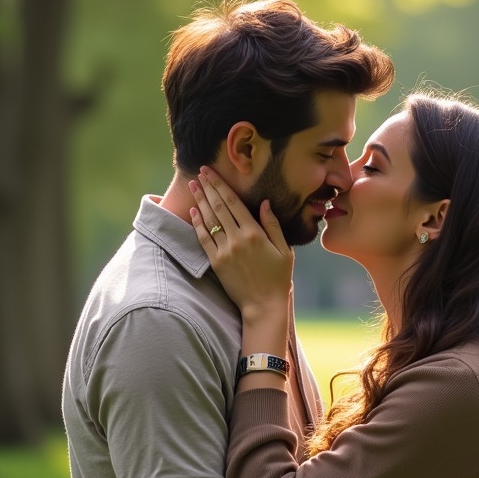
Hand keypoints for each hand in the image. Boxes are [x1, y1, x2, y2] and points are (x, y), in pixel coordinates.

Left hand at [189, 167, 293, 319]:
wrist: (264, 305)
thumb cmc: (278, 277)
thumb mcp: (284, 250)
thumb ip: (273, 224)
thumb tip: (264, 202)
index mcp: (255, 233)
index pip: (234, 203)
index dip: (221, 185)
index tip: (211, 172)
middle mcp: (238, 239)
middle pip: (219, 207)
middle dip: (208, 187)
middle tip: (199, 172)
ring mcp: (225, 251)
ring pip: (209, 220)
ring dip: (200, 201)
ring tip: (194, 186)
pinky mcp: (216, 263)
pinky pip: (204, 239)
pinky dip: (197, 224)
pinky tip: (193, 211)